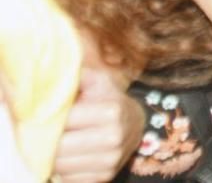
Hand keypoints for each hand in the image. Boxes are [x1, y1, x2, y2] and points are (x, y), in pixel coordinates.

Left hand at [53, 68, 143, 182]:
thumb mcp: (99, 81)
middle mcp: (113, 138)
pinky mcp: (104, 177)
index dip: (49, 118)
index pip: (65, 121)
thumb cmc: (110, 100)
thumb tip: (54, 71)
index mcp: (111, 111)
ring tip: (55, 143)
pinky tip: (67, 156)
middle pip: (60, 147)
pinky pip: (70, 178)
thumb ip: (78, 75)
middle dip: (47, 140)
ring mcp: (110, 161)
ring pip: (61, 166)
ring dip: (52, 156)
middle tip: (43, 132)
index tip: (43, 115)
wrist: (136, 124)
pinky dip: (63, 169)